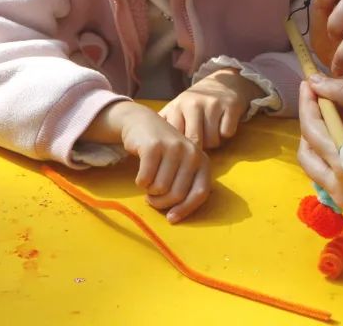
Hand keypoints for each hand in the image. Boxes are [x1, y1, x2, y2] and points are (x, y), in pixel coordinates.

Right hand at [105, 102, 211, 222]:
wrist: (144, 123)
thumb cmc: (164, 152)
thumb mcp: (181, 166)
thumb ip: (184, 186)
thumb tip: (175, 217)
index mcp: (202, 161)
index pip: (200, 193)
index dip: (185, 209)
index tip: (171, 219)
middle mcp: (192, 153)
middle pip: (177, 194)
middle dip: (161, 202)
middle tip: (152, 198)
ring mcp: (174, 148)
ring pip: (160, 189)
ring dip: (149, 191)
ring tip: (148, 181)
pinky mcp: (154, 146)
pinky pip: (145, 179)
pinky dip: (140, 182)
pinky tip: (142, 172)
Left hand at [159, 70, 264, 148]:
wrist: (224, 82)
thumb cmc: (196, 103)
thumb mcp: (177, 109)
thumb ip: (165, 126)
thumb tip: (147, 150)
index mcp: (176, 106)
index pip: (174, 137)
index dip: (178, 150)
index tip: (180, 154)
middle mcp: (192, 103)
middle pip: (194, 141)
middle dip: (198, 149)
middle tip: (199, 145)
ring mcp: (212, 103)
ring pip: (212, 140)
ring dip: (213, 142)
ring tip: (211, 134)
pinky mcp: (230, 105)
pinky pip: (227, 133)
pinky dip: (226, 134)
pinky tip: (222, 126)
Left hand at [296, 75, 342, 218]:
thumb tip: (318, 81)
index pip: (312, 129)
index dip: (308, 102)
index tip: (309, 81)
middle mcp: (340, 190)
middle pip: (307, 153)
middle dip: (309, 124)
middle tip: (320, 99)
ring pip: (317, 170)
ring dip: (319, 143)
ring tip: (336, 117)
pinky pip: (333, 182)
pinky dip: (333, 160)